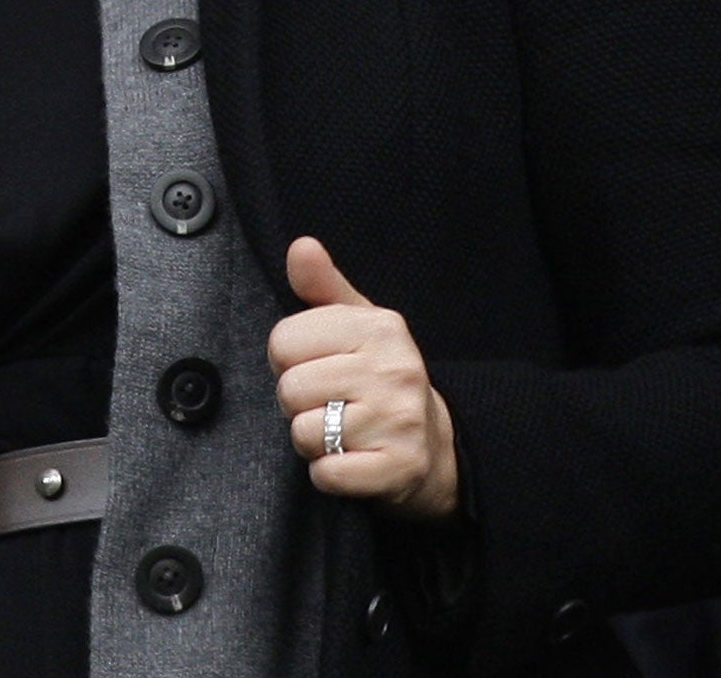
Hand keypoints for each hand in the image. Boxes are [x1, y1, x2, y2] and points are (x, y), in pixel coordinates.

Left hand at [269, 238, 458, 522]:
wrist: (437, 448)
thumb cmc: (380, 378)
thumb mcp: (356, 325)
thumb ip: (321, 287)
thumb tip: (301, 246)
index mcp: (380, 327)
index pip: (283, 341)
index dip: (289, 361)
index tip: (319, 368)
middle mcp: (396, 369)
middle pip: (290, 388)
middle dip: (299, 404)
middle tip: (332, 406)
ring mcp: (401, 420)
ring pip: (303, 432)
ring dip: (313, 441)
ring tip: (342, 433)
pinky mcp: (400, 468)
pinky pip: (326, 473)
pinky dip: (328, 474)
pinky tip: (351, 461)